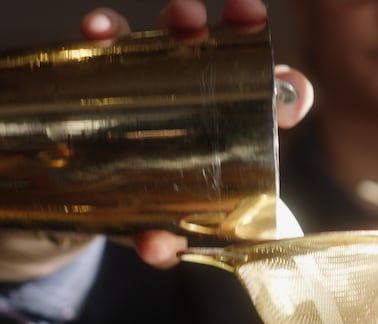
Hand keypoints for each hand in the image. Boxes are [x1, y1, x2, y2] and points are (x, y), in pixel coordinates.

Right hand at [83, 1, 314, 268]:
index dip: (289, 92)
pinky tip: (96, 31)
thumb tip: (156, 245)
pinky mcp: (107, 77)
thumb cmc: (150, 218)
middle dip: (236, 31)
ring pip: (171, 39)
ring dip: (176, 21)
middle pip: (226, 54)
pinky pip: (107, 48)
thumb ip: (170, 242)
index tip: (290, 94)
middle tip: (235, 26)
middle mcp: (199, 95)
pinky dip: (104, 34)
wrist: (87, 211)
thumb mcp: (168, 235)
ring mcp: (154, 82)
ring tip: (179, 19)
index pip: (273, 102)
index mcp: (235, 131)